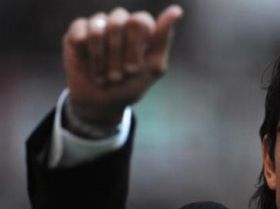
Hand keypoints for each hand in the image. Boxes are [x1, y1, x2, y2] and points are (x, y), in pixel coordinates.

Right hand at [63, 5, 182, 124]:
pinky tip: (89, 66)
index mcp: (141, 28)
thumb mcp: (154, 67)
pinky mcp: (78, 31)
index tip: (133, 70)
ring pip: (98, 27)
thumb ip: (163, 38)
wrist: (103, 102)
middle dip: (117, 54)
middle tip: (117, 77)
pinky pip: (81, 30)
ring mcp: (99, 24)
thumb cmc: (132, 84)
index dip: (134, 46)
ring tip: (103, 77)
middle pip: (119, 22)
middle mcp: (121, 22)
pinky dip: (86, 54)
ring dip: (101, 58)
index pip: (139, 21)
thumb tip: (177, 10)